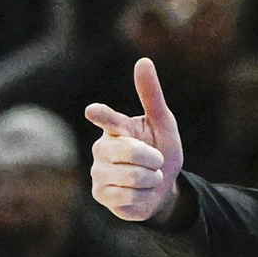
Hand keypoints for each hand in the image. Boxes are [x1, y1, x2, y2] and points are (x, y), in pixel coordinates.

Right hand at [85, 58, 183, 220]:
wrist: (163, 187)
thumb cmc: (161, 150)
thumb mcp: (163, 124)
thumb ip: (151, 96)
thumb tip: (143, 61)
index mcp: (117, 128)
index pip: (108, 120)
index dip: (103, 116)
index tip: (93, 110)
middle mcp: (102, 148)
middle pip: (130, 152)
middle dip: (153, 158)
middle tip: (156, 161)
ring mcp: (98, 172)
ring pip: (132, 176)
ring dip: (152, 178)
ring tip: (149, 176)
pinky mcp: (101, 194)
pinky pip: (129, 195)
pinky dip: (145, 194)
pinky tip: (141, 192)